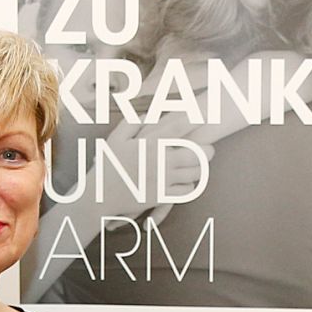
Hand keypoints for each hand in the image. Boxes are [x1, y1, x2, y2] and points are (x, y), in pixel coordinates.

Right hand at [94, 115, 214, 219]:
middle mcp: (159, 161)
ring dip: (201, 169)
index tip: (205, 114)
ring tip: (205, 166)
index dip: (193, 119)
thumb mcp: (115, 139)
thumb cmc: (106, 166)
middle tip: (211, 148)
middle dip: (206, 150)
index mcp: (148, 144)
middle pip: (194, 153)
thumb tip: (149, 114)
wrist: (99, 196)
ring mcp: (162, 180)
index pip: (177, 128)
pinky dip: (191, 187)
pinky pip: (185, 191)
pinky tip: (191, 183)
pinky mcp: (161, 197)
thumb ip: (132, 123)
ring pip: (193, 174)